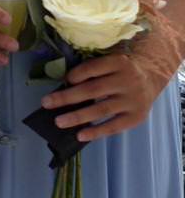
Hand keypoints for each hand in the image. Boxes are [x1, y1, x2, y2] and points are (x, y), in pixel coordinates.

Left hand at [38, 11, 184, 142]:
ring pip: (102, 109)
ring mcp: (134, 100)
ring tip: (59, 122)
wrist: (150, 77)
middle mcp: (128, 80)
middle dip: (67, 97)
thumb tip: (63, 85)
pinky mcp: (137, 117)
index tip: (63, 81)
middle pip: (93, 90)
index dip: (76, 74)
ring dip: (78, 117)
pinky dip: (97, 132)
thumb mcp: (109, 62)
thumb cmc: (119, 71)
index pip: (93, 68)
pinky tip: (80, 135)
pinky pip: (115, 126)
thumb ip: (91, 70)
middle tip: (46, 103)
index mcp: (118, 62)